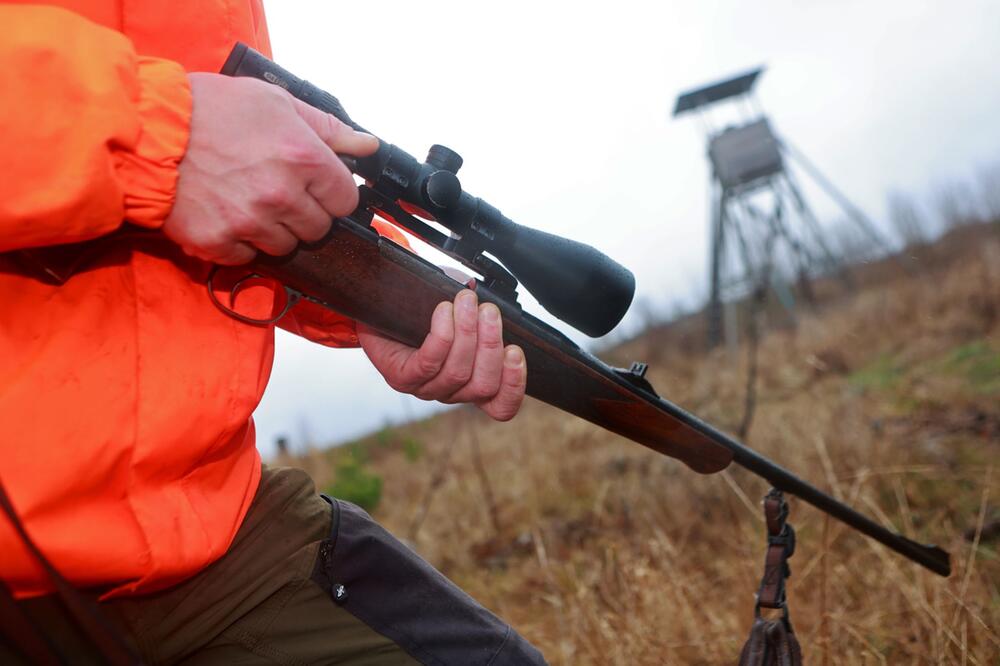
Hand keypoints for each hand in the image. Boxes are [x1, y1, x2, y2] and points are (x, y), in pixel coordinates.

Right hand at [163, 73, 377, 264]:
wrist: (144, 129)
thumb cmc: (208, 109)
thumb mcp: (274, 102)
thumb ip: (327, 128)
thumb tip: (367, 146)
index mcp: (302, 157)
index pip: (345, 200)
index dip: (330, 193)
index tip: (314, 185)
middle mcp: (280, 195)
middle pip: (318, 228)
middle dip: (302, 212)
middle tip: (272, 188)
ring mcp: (249, 223)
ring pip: (285, 246)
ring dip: (271, 229)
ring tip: (244, 198)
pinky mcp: (217, 243)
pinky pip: (246, 258)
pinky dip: (238, 242)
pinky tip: (223, 213)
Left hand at [358, 289, 526, 420]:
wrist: (378, 310)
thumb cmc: (423, 312)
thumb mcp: (458, 311)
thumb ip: (477, 309)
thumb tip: (483, 293)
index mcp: (471, 383)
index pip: (500, 405)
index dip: (514, 385)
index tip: (516, 352)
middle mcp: (450, 392)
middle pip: (483, 385)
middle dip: (491, 344)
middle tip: (489, 310)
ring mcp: (425, 388)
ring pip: (458, 373)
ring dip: (467, 333)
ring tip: (466, 301)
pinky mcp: (401, 377)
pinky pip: (428, 363)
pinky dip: (441, 335)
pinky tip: (443, 311)